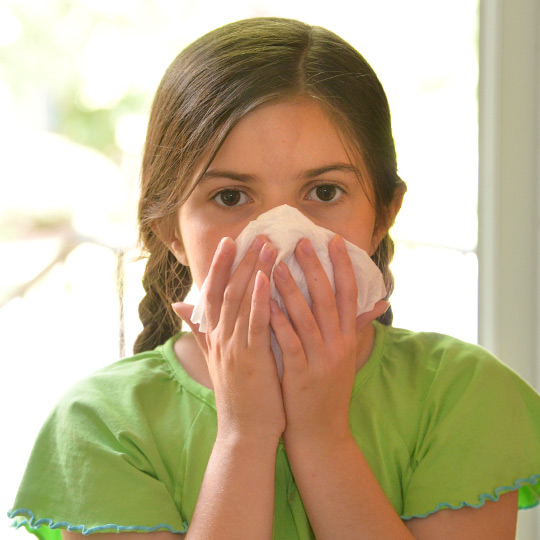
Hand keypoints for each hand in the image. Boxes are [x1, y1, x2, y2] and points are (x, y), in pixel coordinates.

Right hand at [173, 236, 284, 442]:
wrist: (244, 432)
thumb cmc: (238, 394)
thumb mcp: (215, 359)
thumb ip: (200, 330)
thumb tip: (179, 305)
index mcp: (214, 337)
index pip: (213, 293)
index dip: (219, 266)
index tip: (229, 241)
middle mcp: (219, 338)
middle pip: (226, 290)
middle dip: (239, 260)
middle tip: (255, 233)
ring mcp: (232, 348)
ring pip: (239, 302)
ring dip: (252, 271)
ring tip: (266, 245)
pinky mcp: (249, 360)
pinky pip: (253, 324)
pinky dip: (258, 300)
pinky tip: (266, 278)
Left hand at [270, 234, 388, 444]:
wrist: (322, 434)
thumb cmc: (329, 392)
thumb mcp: (346, 359)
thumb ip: (356, 328)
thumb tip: (377, 304)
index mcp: (348, 339)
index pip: (349, 295)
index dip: (343, 267)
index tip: (335, 241)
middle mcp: (338, 345)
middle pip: (328, 299)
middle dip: (314, 268)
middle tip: (300, 242)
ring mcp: (320, 359)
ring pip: (306, 317)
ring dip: (291, 288)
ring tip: (275, 264)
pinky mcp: (300, 374)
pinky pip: (288, 341)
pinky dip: (277, 320)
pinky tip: (265, 302)